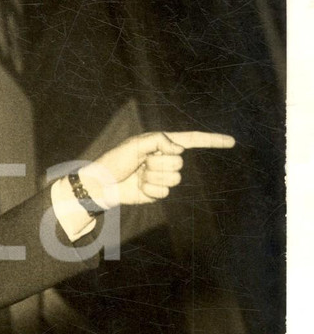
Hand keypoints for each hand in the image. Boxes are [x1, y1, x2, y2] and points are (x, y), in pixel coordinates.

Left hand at [78, 131, 235, 208]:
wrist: (103, 184)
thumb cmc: (115, 160)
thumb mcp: (135, 143)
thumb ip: (159, 140)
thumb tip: (179, 149)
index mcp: (162, 144)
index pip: (192, 140)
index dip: (212, 141)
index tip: (231, 142)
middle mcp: (165, 159)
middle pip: (179, 162)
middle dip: (158, 163)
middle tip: (141, 163)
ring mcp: (162, 177)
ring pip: (173, 179)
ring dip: (153, 177)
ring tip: (139, 175)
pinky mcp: (157, 193)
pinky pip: (164, 193)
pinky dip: (149, 190)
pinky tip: (138, 187)